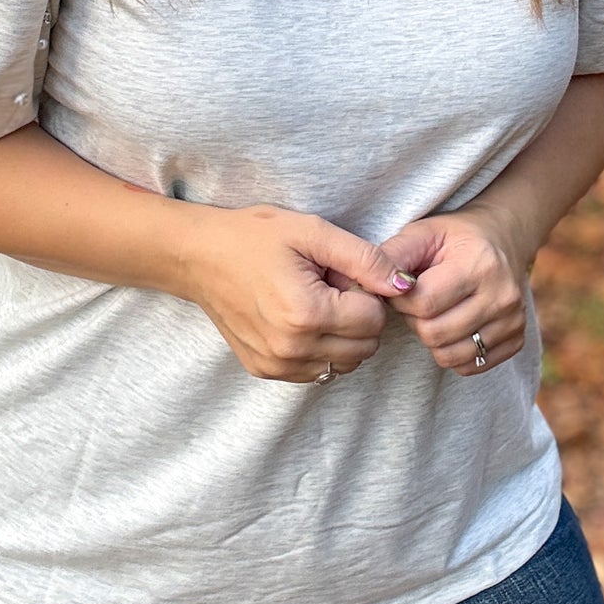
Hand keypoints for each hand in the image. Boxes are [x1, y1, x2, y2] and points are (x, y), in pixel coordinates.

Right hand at [180, 204, 416, 383]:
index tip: (339, 273)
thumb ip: (365, 259)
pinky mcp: (266, 371)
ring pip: (345, 364)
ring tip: (313, 301)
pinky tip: (299, 319)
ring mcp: (277, 365)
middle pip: (365, 346)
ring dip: (341, 336)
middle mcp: (292, 348)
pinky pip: (318, 371)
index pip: (374, 318)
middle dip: (358, 316)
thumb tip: (406, 285)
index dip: (365, 291)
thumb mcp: (313, 232)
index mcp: (307, 313)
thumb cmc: (254, 237)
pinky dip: (321, 349)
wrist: (198, 256)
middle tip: (328, 286)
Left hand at [377, 205, 527, 376]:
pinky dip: (452, 351)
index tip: (403, 287)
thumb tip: (378, 289)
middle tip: (418, 301)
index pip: (424, 304)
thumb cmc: (454, 238)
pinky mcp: (516, 340)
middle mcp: (502, 295)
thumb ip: (392, 257)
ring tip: (434, 312)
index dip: (401, 300)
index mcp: (480, 264)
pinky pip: (468, 366)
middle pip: (434, 333)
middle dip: (415, 320)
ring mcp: (513, 321)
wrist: (502, 239)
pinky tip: (452, 325)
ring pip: (449, 355)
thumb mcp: (421, 233)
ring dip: (431, 338)